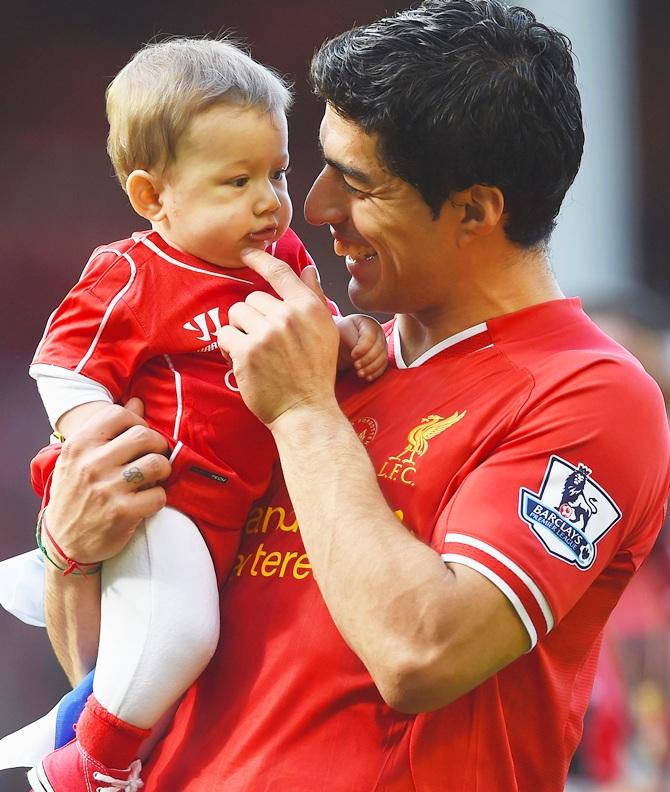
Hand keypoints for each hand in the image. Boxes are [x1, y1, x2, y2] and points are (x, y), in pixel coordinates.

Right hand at [45, 400, 170, 562]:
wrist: (63, 542)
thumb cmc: (76, 493)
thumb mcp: (81, 458)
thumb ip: (110, 428)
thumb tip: (138, 400)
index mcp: (79, 445)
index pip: (120, 414)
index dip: (138, 423)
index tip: (139, 439)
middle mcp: (91, 464)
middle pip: (144, 436)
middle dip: (158, 445)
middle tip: (154, 457)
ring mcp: (107, 489)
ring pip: (156, 464)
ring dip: (163, 470)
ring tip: (155, 477)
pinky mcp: (122, 513)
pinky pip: (159, 495)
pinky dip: (159, 497)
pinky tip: (148, 500)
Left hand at [217, 250, 340, 425]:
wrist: (306, 410)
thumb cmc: (315, 373)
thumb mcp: (326, 332)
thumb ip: (315, 298)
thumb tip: (308, 269)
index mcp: (309, 308)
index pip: (280, 272)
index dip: (259, 258)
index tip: (246, 252)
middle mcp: (288, 316)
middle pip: (252, 298)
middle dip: (252, 318)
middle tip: (264, 342)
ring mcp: (266, 333)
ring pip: (236, 314)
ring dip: (239, 331)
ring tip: (253, 352)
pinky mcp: (246, 352)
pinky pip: (224, 335)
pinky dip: (228, 348)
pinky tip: (242, 362)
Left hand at [337, 314, 387, 381]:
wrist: (341, 341)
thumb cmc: (339, 335)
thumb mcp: (342, 332)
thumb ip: (349, 339)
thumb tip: (356, 353)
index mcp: (368, 323)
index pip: (370, 335)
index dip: (363, 347)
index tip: (352, 355)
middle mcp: (378, 333)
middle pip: (379, 347)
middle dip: (368, 359)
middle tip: (356, 366)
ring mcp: (382, 345)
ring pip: (383, 357)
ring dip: (372, 368)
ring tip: (360, 374)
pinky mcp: (382, 356)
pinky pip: (383, 365)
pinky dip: (376, 372)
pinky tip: (367, 377)